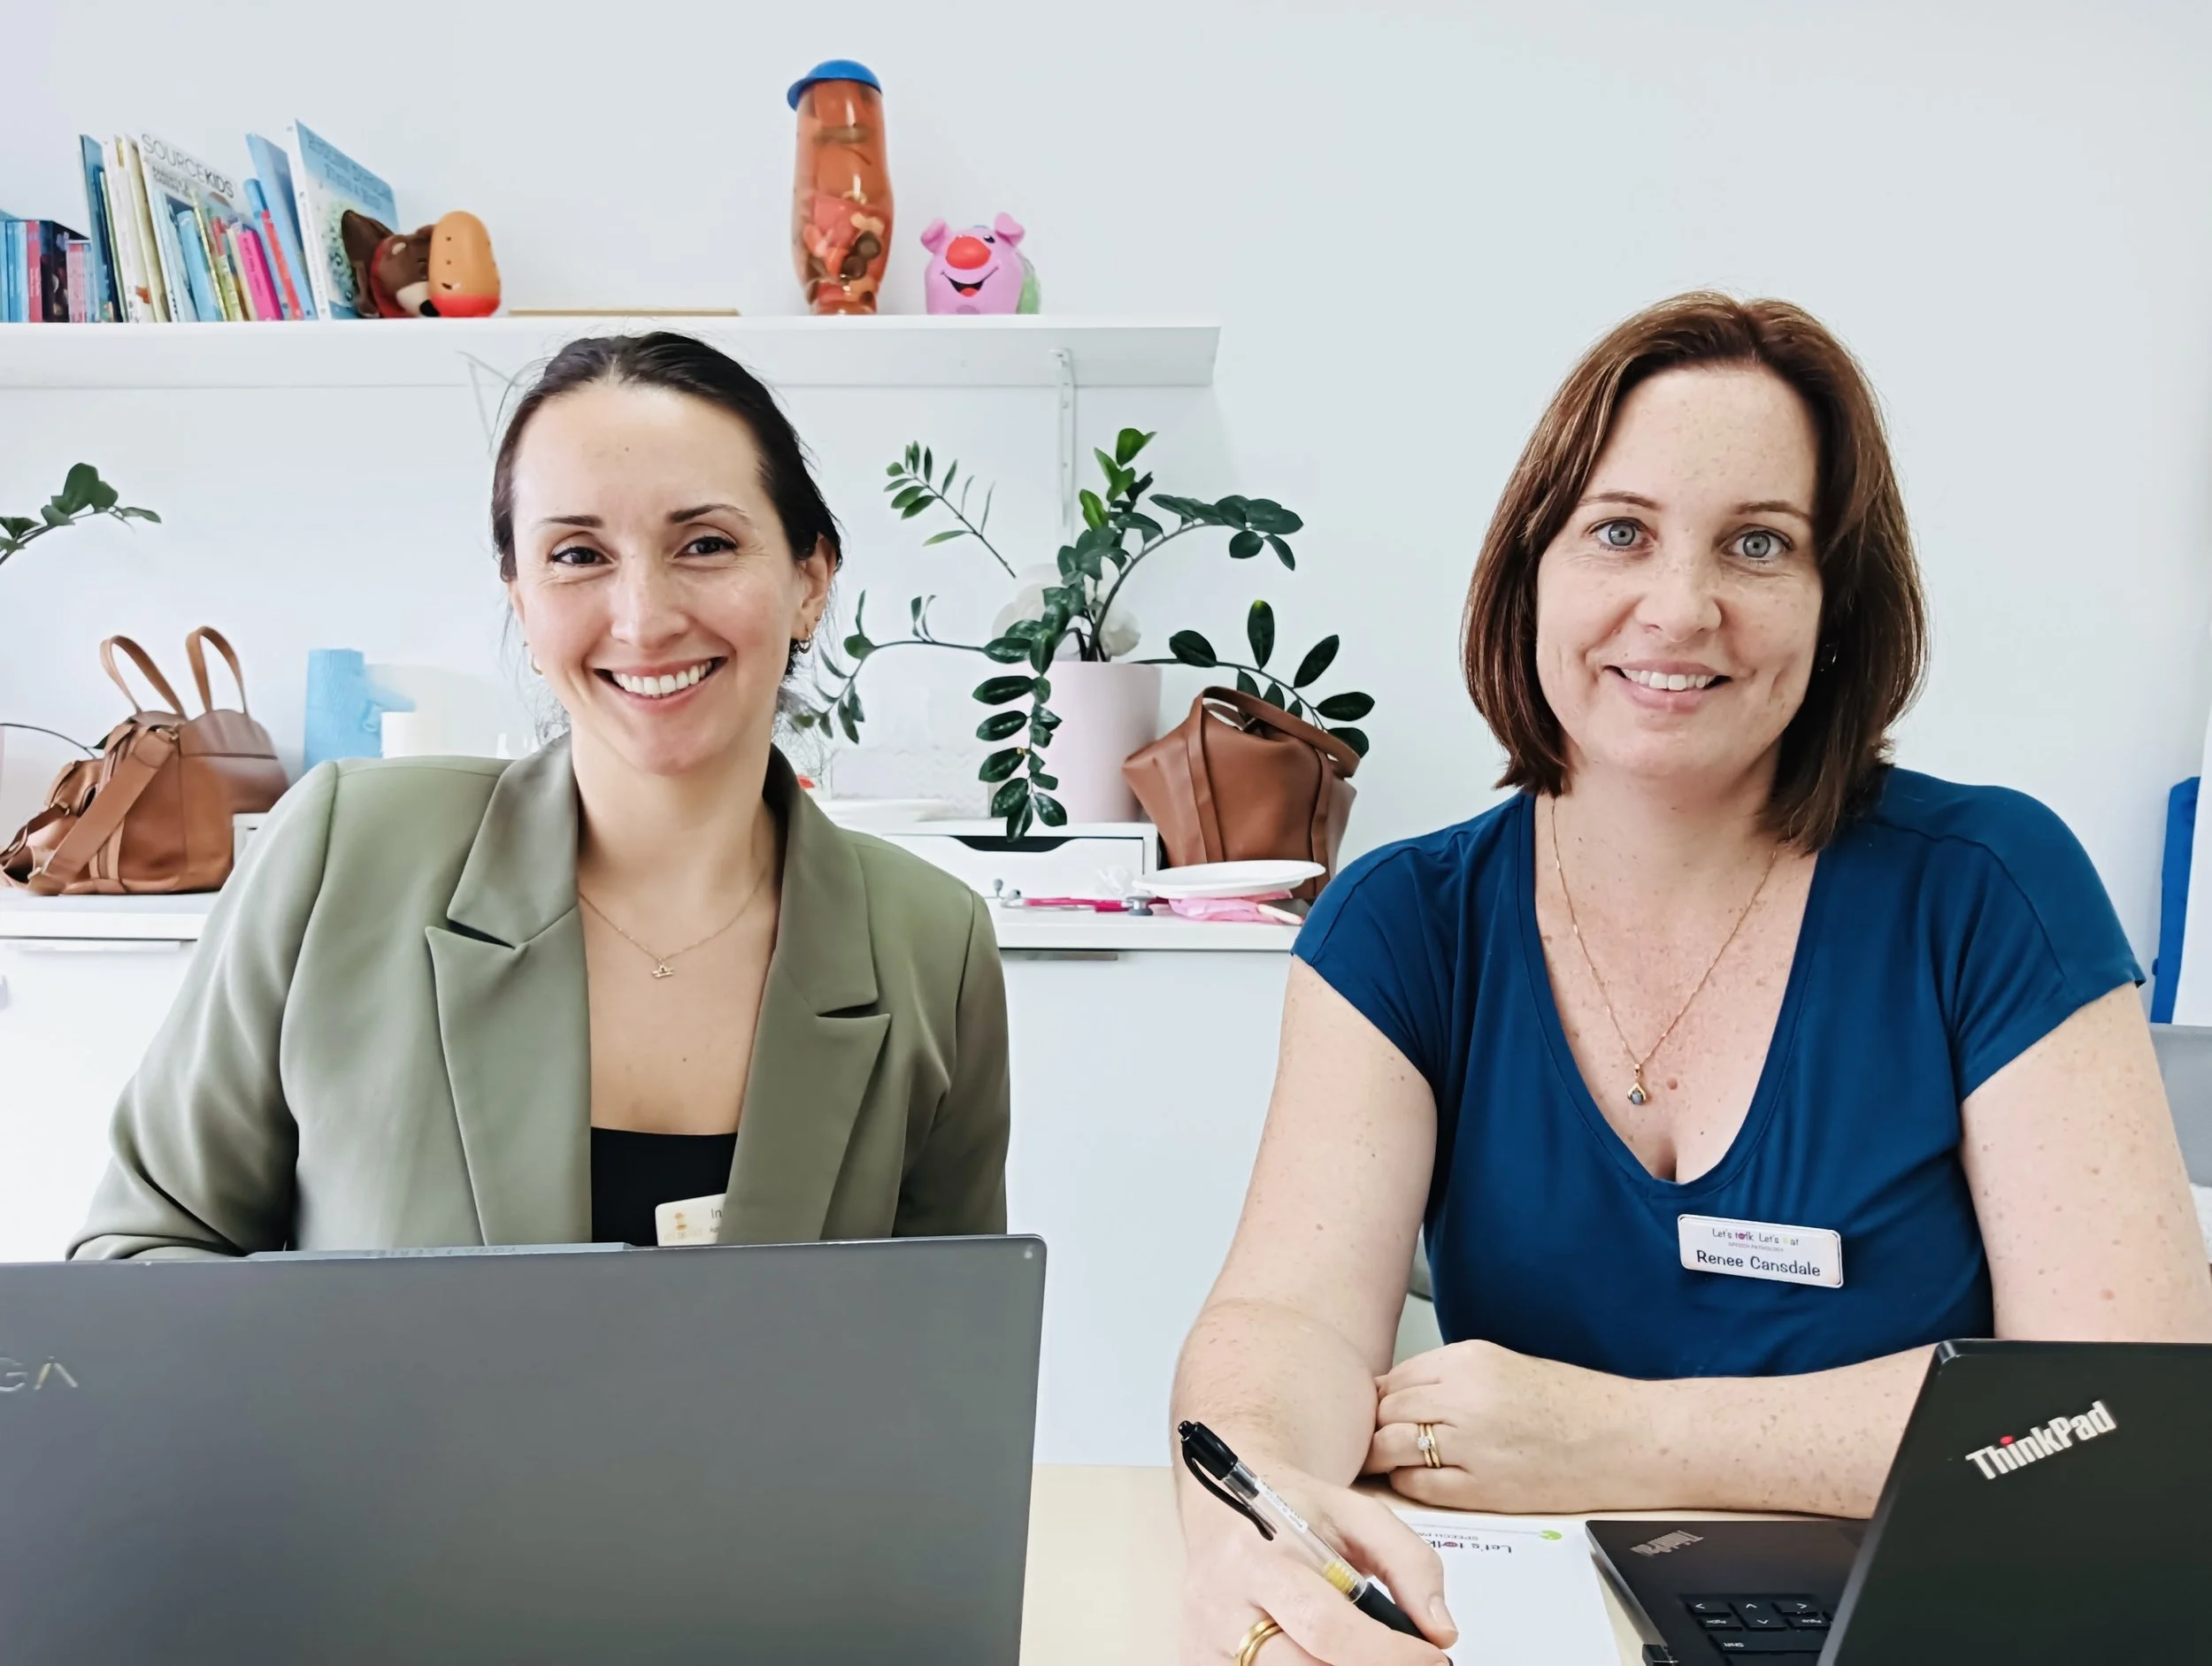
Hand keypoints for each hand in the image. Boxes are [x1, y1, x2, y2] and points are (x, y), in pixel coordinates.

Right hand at [1178, 1458, 1456, 1664]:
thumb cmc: (1289, 1511)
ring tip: (1361, 1652)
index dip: (1387, 1653)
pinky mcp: (1201, 1665)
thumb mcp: (1357, 1514)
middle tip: (1404, 1662)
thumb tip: (1439, 1629)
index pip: (1326, 1626)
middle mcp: (1221, 1605)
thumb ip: (1410, 1563)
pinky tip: (1322, 1657)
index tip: (1431, 1656)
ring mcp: (1205, 1645)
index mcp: (1258, 1556)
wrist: (1224, 1507)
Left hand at [1368, 1339, 1643, 1513]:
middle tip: (1372, 1440)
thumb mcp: (1500, 1366)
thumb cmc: (1569, 1404)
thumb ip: (1448, 1377)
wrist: (1622, 1438)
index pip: (1392, 1379)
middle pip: (1384, 1411)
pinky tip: (1418, 1481)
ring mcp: (1468, 1443)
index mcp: (1466, 1360)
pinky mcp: (1479, 1487)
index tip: (1374, 1412)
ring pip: (1391, 1447)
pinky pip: (1416, 1486)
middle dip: (1373, 1427)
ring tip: (1386, 1462)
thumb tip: (1397, 1394)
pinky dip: (1407, 1485)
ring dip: (1382, 1457)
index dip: (1378, 1399)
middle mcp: (1461, 1396)